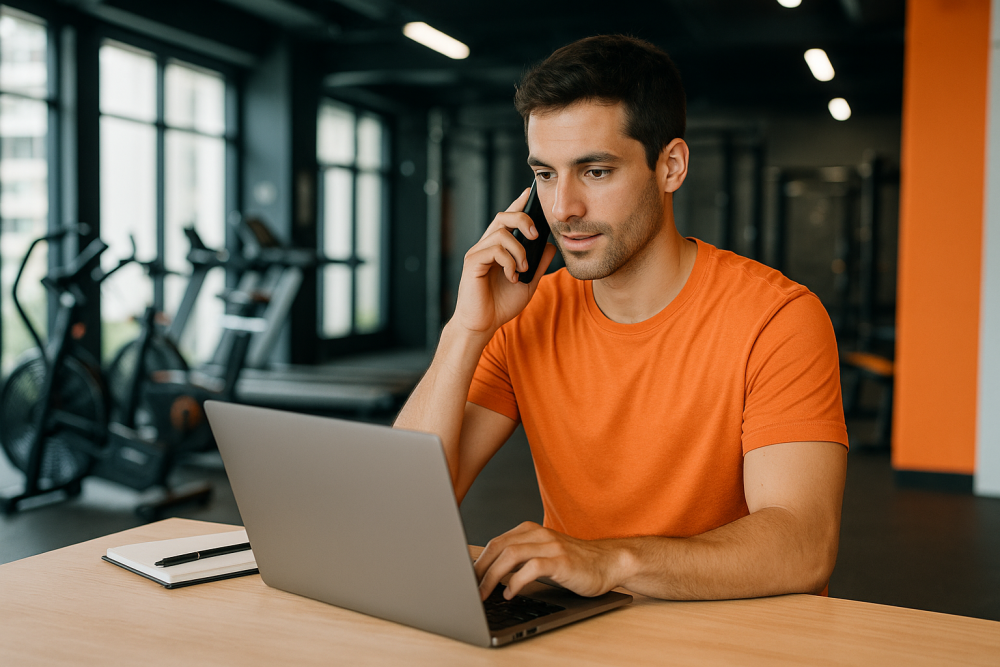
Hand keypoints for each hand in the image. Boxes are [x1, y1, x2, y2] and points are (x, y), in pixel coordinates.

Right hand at [453, 188, 557, 337]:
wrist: (484, 324)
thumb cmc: (501, 304)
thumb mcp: (529, 282)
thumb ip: (538, 263)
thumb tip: (551, 245)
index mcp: (499, 247)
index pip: (508, 219)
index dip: (518, 203)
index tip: (530, 192)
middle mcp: (486, 246)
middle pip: (503, 216)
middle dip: (523, 219)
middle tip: (535, 235)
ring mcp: (478, 253)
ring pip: (501, 233)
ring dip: (519, 250)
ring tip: (522, 268)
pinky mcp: (473, 262)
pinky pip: (494, 250)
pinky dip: (508, 262)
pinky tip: (512, 276)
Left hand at [474, 522, 624, 599]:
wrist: (609, 562)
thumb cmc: (574, 562)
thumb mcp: (543, 555)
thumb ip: (521, 558)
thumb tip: (490, 575)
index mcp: (531, 530)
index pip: (496, 542)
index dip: (478, 560)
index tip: (467, 578)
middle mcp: (539, 534)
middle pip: (498, 547)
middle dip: (480, 569)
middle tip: (470, 588)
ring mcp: (551, 546)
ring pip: (511, 555)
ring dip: (492, 576)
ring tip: (484, 593)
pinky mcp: (561, 561)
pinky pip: (532, 568)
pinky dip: (516, 582)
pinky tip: (510, 594)